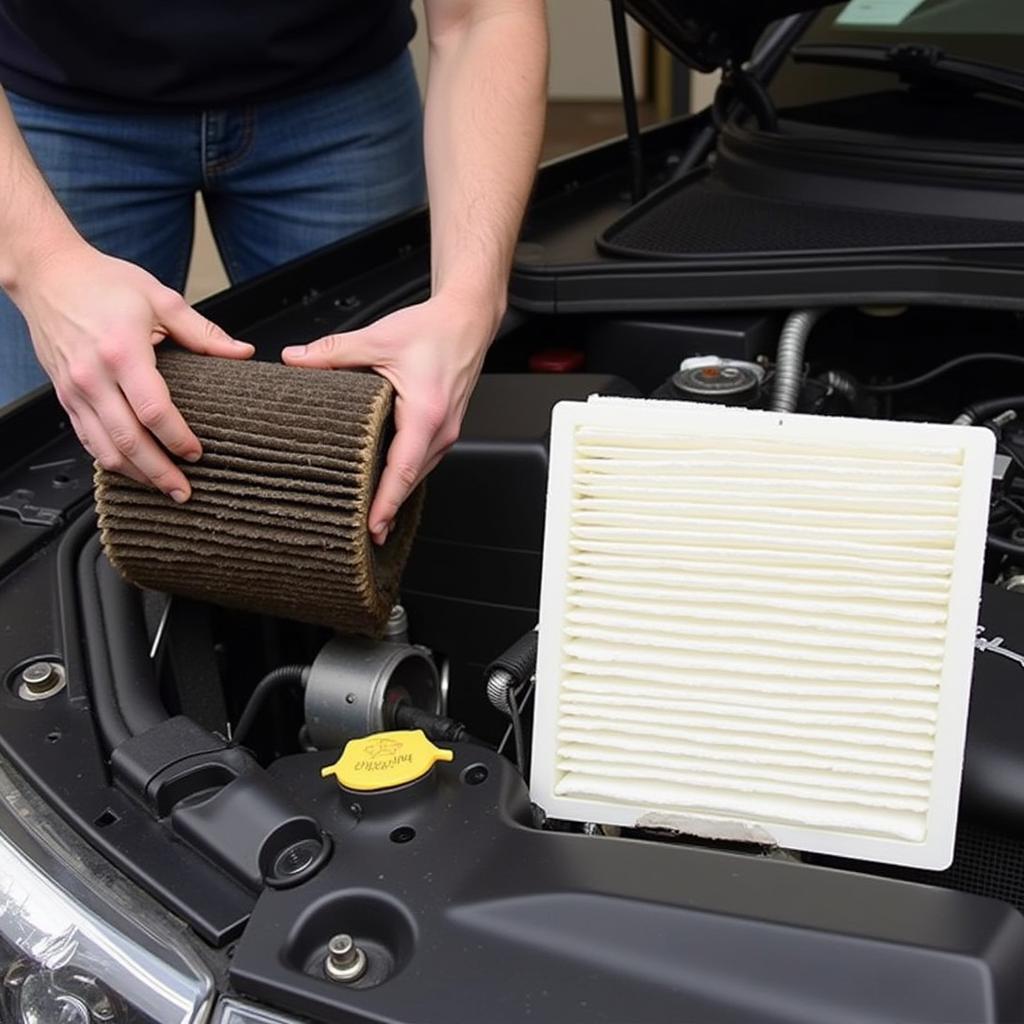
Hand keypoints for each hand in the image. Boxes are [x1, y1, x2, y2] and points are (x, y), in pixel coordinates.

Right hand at [13, 243, 253, 500]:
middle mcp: (93, 376)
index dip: (178, 438)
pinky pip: (87, 439)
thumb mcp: (160, 299)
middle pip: (128, 440)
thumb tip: (242, 352)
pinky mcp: (64, 396)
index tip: (198, 453)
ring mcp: (75, 390)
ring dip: (135, 475)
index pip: (153, 410)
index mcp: (122, 351)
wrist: (47, 273)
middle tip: (184, 492)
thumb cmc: (103, 282)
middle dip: (158, 472)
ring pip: (104, 448)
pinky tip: (133, 470)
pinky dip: (111, 460)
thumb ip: (203, 332)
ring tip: (162, 490)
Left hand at [282, 293, 498, 543]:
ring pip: (418, 473)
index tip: (372, 527)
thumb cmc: (434, 330)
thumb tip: (295, 359)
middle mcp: (442, 429)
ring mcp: (447, 432)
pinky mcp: (445, 429)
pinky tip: (385, 481)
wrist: (467, 321)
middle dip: (387, 508)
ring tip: (370, 516)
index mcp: (426, 413)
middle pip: (411, 480)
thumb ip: (334, 352)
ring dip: (396, 494)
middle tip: (359, 533)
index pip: (403, 469)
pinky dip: (404, 475)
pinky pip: (423, 460)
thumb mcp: (378, 337)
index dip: (387, 502)